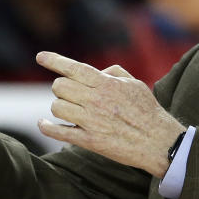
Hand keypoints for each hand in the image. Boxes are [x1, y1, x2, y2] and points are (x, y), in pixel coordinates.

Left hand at [36, 52, 185, 177]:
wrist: (158, 141)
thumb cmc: (148, 111)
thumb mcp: (135, 83)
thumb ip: (114, 72)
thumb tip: (97, 72)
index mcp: (106, 84)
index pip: (74, 68)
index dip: (54, 60)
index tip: (40, 56)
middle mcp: (96, 100)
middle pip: (60, 86)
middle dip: (62, 88)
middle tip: (71, 94)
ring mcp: (91, 121)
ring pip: (57, 107)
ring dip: (59, 106)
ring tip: (70, 110)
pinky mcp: (89, 141)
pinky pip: (58, 132)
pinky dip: (46, 127)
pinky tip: (43, 123)